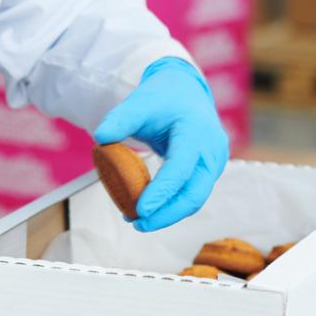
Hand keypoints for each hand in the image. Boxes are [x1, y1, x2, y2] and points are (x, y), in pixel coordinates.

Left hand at [91, 57, 229, 231]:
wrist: (186, 91)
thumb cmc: (163, 97)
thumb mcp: (140, 102)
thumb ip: (120, 119)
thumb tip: (100, 138)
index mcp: (196, 131)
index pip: (180, 169)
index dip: (161, 192)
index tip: (140, 210)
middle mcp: (212, 150)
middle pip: (194, 194)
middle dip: (166, 214)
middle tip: (137, 223)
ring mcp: (215, 163)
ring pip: (194, 199)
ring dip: (168, 214)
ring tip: (137, 220)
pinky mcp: (210, 171)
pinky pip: (192, 193)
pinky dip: (171, 204)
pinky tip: (149, 209)